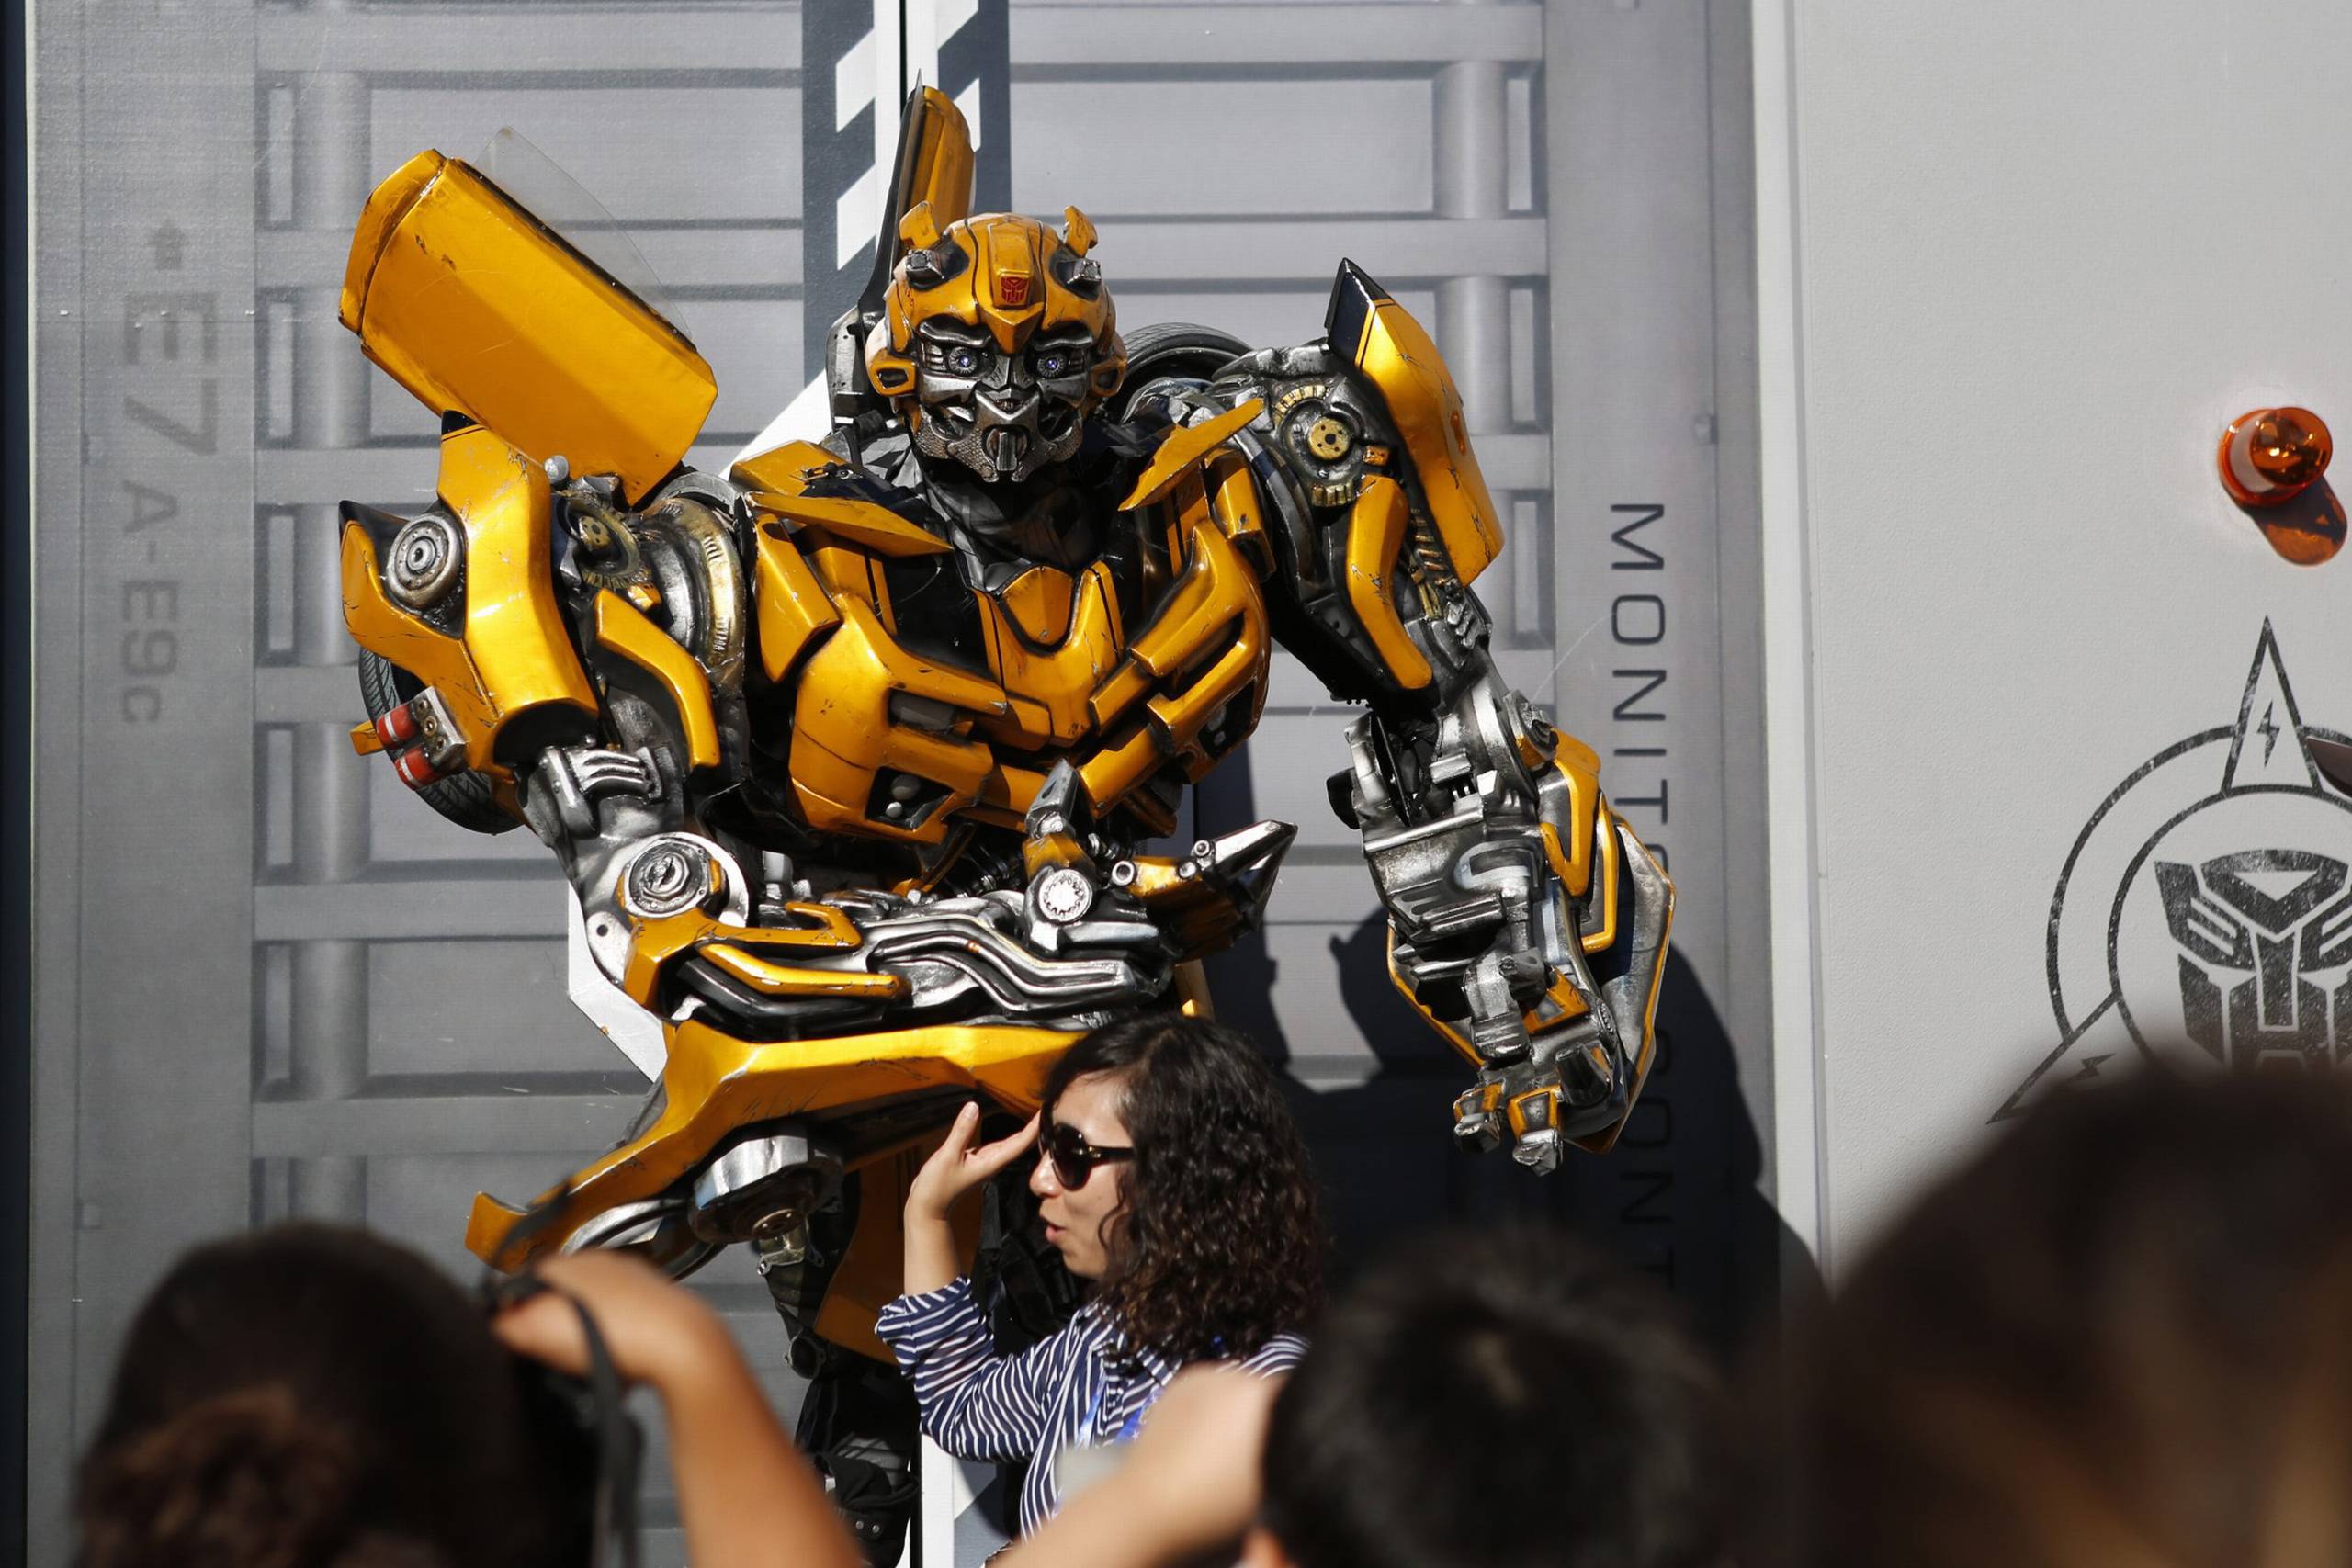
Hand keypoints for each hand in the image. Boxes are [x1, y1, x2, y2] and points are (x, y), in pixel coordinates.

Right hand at [491, 1250, 733, 1395]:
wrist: (679, 1346)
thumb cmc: (612, 1332)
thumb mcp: (535, 1327)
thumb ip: (503, 1323)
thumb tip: (493, 1326)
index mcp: (566, 1262)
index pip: (521, 1285)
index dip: (512, 1318)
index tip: (514, 1348)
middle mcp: (600, 1265)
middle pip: (556, 1298)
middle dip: (548, 1329)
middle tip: (548, 1362)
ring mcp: (631, 1284)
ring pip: (590, 1314)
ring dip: (582, 1339)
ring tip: (582, 1367)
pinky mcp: (656, 1308)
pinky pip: (621, 1328)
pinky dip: (613, 1346)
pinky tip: (614, 1366)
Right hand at [906, 1102, 1039, 1223]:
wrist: (928, 1208)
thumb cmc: (937, 1187)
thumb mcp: (948, 1156)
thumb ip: (961, 1132)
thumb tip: (973, 1106)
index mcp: (991, 1163)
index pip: (1019, 1143)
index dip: (1034, 1128)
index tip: (1046, 1112)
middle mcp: (992, 1162)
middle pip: (1020, 1143)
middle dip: (1034, 1126)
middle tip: (1049, 1108)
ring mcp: (985, 1162)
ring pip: (1010, 1144)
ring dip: (1024, 1131)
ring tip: (1037, 1116)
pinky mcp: (976, 1161)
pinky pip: (997, 1145)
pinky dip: (1008, 1135)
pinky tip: (1015, 1129)